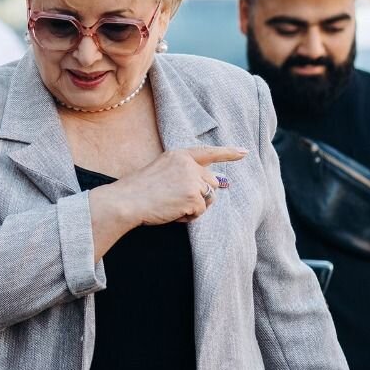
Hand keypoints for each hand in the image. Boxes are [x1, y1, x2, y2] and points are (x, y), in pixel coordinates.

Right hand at [116, 146, 246, 225]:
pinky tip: (171, 212)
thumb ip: (185, 174)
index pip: (208, 152)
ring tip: (170, 206)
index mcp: (179, 155)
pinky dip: (187, 217)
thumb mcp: (162, 172)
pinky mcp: (193, 196)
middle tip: (178, 201)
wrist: (126, 201)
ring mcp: (192, 179)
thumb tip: (214, 187)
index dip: (228, 153)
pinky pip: (199, 212)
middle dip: (201, 195)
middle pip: (211, 182)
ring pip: (208, 199)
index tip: (244, 152)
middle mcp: (188, 164)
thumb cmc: (139, 191)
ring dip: (193, 207)